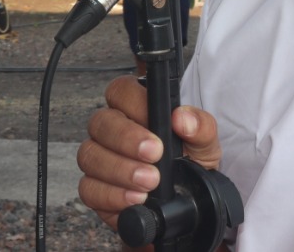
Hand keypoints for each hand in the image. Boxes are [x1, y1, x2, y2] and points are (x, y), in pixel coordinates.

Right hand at [77, 76, 222, 231]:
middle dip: (126, 139)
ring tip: (148, 183)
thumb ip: (200, 126)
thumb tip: (183, 118)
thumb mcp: (204, 143)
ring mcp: (99, 158)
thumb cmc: (190, 162)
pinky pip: (89, 189)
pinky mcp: (94, 189)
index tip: (160, 125)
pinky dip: (112, 195)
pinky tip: (135, 198)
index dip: (136, 104)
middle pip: (100, 122)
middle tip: (154, 155)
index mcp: (136, 107)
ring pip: (90, 155)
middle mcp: (112, 129)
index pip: (121, 91)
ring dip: (120, 169)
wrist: (188, 201)